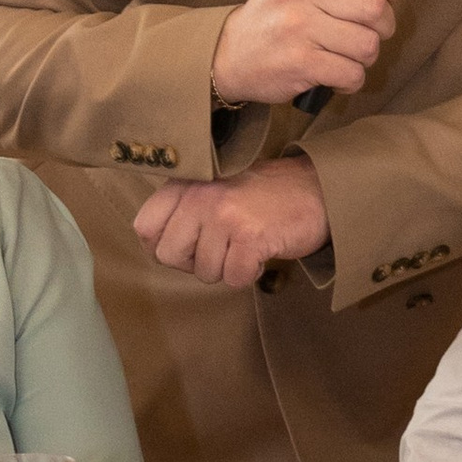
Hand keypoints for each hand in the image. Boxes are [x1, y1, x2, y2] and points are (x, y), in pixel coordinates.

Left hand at [132, 157, 331, 287]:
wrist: (317, 187)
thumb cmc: (264, 193)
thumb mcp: (215, 186)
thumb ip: (184, 208)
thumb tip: (158, 248)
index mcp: (187, 183)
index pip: (144, 227)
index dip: (163, 245)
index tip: (187, 246)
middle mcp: (200, 196)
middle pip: (169, 256)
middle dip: (195, 263)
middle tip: (221, 249)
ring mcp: (224, 216)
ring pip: (204, 272)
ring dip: (227, 269)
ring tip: (245, 245)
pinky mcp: (250, 237)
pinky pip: (234, 278)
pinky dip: (249, 273)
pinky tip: (260, 253)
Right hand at [208, 0, 431, 108]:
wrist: (232, 54)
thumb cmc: (280, 14)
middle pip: (375, 7)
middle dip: (381, 26)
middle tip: (364, 29)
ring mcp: (296, 26)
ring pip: (368, 44)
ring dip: (366, 56)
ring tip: (346, 52)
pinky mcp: (299, 62)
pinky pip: (352, 73)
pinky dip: (351, 79)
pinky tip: (335, 72)